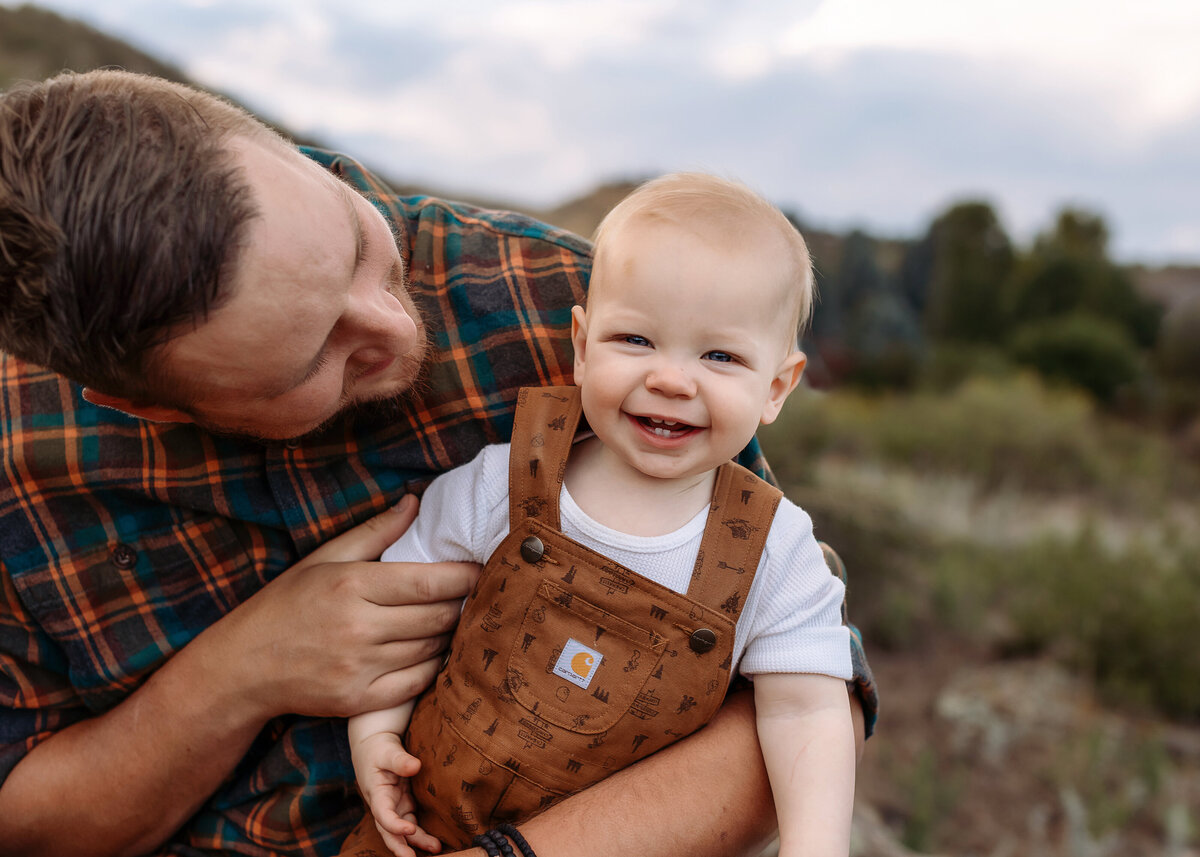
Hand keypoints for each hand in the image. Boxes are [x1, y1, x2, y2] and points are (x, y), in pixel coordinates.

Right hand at [195, 496, 480, 720]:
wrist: (242, 668)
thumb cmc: (285, 605)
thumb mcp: (322, 558)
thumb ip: (374, 531)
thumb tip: (414, 501)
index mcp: (351, 585)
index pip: (429, 582)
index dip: (466, 576)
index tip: (484, 569)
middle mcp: (358, 628)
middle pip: (438, 616)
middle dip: (465, 603)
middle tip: (480, 593)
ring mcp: (359, 668)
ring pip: (432, 648)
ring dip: (453, 633)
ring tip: (463, 618)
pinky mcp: (358, 701)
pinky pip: (417, 682)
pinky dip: (435, 666)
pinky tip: (439, 651)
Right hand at [354, 732, 440, 856]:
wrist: (376, 748)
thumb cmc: (379, 749)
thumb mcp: (387, 751)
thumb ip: (399, 760)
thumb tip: (415, 766)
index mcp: (377, 794)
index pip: (383, 815)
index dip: (394, 825)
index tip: (409, 829)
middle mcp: (385, 806)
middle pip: (390, 831)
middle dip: (401, 847)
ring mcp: (396, 807)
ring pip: (404, 831)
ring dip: (417, 842)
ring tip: (436, 849)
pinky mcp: (406, 805)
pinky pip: (413, 824)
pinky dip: (422, 834)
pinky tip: (436, 842)